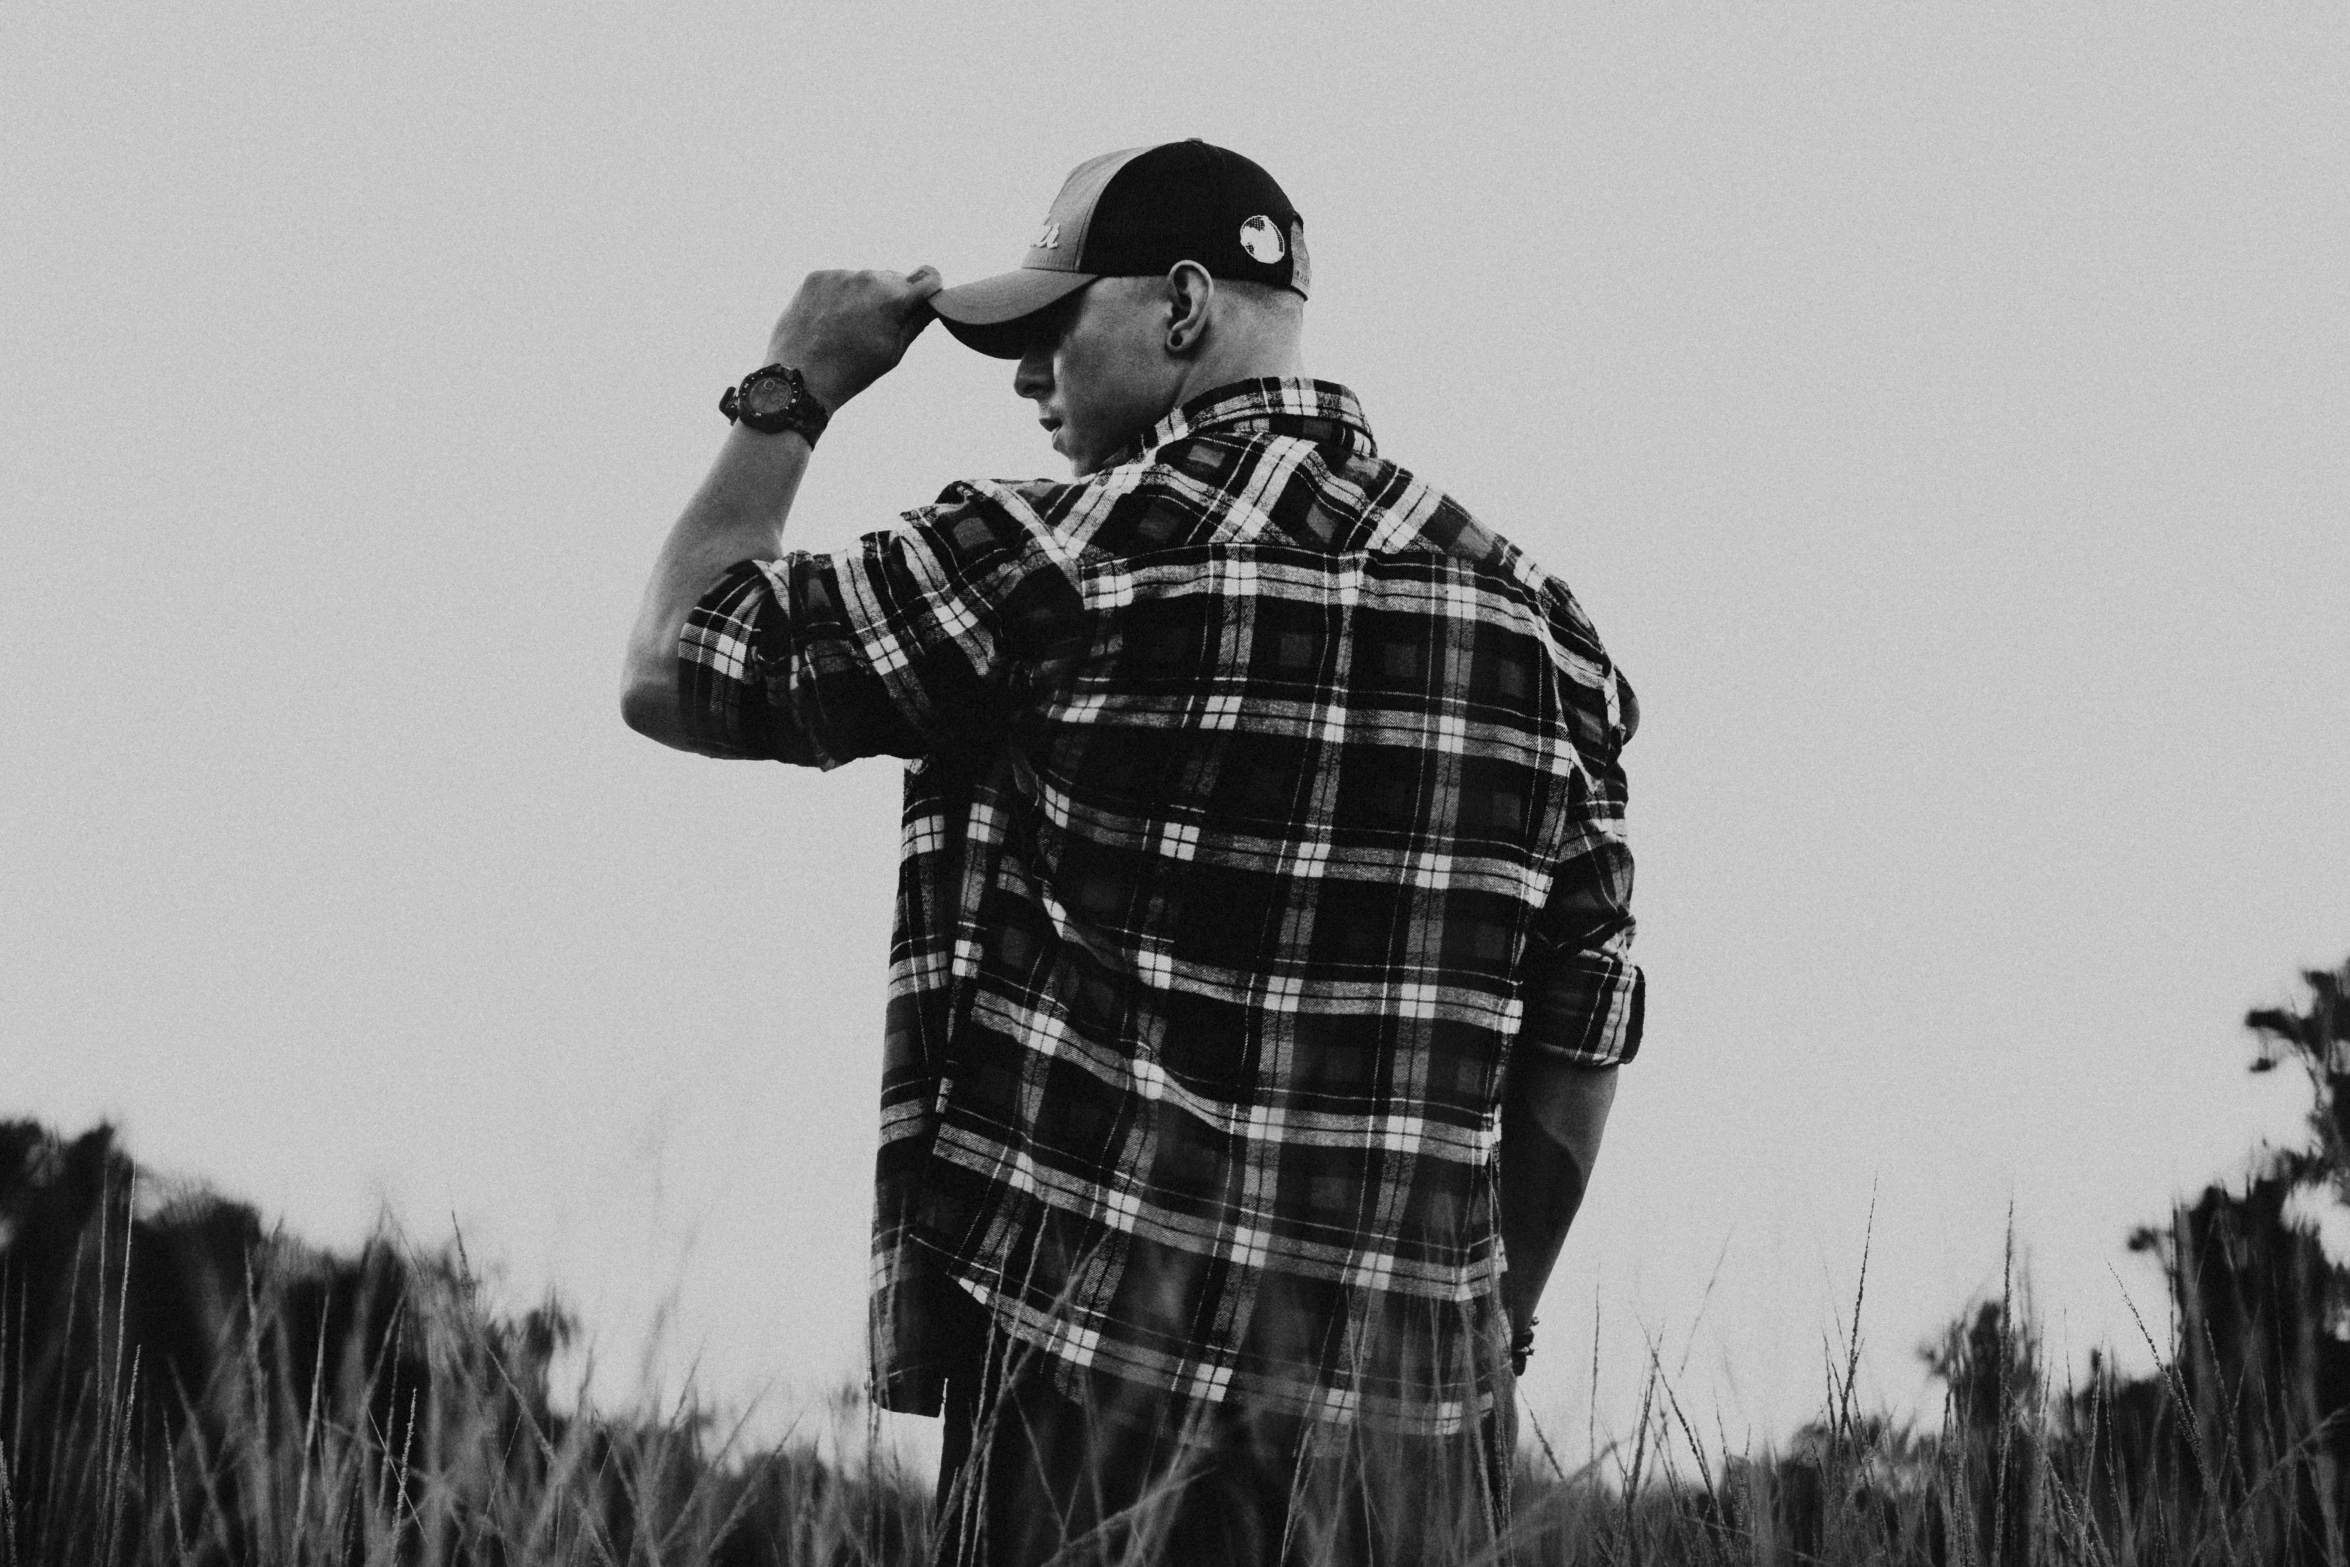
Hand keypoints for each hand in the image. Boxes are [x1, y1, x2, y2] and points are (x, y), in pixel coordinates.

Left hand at [765, 266, 941, 412]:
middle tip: (876, 326)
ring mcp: (840, 275)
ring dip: (864, 295)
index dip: (929, 290)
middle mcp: (869, 279)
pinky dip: (839, 294)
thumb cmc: (851, 371)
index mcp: (893, 299)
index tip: (924, 299)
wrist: (800, 378)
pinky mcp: (817, 276)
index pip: (928, 278)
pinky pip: (839, 280)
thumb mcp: (893, 352)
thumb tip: (933, 302)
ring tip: (848, 326)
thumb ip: (917, 321)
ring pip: (865, 279)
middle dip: (892, 296)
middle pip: (894, 279)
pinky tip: (830, 319)